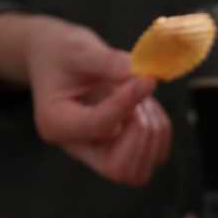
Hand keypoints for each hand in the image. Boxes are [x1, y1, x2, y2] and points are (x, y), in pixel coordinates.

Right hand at [0, 13, 171, 185]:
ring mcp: (99, 153)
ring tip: (141, 94)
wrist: (55, 59)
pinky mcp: (121, 150)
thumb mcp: (78, 48)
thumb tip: (143, 72)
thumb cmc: (61, 52)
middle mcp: (77, 146)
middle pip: (118, 168)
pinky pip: (154, 155)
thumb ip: (109, 62)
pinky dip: (161, 129)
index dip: (127, 103)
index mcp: (56, 123)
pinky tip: (146, 103)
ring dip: (153, 130)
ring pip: (138, 170)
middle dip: (141, 131)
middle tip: (139, 93)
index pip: (98, 126)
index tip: (144, 79)